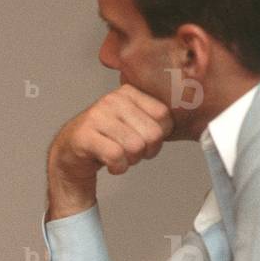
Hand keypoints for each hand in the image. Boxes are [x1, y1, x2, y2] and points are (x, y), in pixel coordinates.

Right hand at [47, 85, 173, 219]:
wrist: (70, 154)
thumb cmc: (105, 139)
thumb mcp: (132, 121)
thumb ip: (154, 118)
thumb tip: (189, 118)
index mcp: (128, 93)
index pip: (164, 116)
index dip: (160, 136)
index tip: (146, 141)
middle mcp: (111, 101)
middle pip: (152, 134)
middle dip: (145, 151)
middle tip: (131, 152)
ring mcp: (96, 117)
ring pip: (135, 147)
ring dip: (130, 161)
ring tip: (119, 157)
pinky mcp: (84, 136)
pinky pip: (116, 156)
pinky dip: (118, 168)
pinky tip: (111, 164)